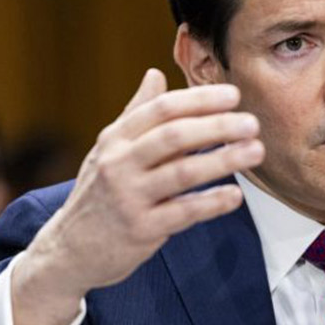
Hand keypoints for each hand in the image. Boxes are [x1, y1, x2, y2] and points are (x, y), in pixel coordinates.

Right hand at [10, 69, 264, 324]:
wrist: (69, 250)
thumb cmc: (99, 194)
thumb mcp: (109, 150)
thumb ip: (136, 114)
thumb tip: (155, 74)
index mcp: (115, 139)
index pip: (161, 109)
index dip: (199, 100)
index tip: (233, 95)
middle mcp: (118, 163)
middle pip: (174, 135)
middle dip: (217, 126)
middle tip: (252, 123)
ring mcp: (129, 197)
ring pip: (183, 172)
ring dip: (224, 160)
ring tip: (255, 151)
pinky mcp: (140, 229)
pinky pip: (184, 212)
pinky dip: (212, 202)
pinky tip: (236, 195)